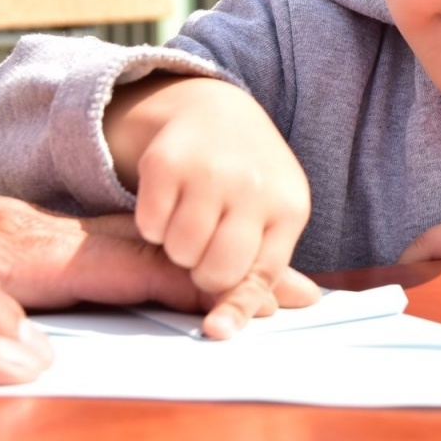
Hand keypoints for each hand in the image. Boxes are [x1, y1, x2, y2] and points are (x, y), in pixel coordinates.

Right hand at [104, 76, 318, 335]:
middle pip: (215, 271)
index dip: (236, 306)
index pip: (261, 274)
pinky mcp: (167, 161)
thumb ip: (267, 268)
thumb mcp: (273, 215)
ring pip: (180, 252)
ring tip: (190, 218)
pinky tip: (170, 200)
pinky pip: (151, 225)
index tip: (215, 330)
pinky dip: (153, 223)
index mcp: (289, 206)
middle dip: (203, 270)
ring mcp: (211, 171)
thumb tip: (277, 314)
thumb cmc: (249, 180)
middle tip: (205, 247)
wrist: (217, 111)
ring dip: (177, 247)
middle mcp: (254, 186)